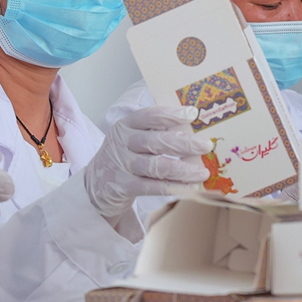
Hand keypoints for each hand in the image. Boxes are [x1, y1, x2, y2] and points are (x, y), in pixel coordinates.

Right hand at [84, 105, 210, 218]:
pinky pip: (153, 187)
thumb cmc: (123, 157)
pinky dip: (174, 187)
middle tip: (206, 145)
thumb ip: (154, 131)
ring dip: (183, 169)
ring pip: (157, 166)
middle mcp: (123, 143)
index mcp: (126, 125)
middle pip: (156, 141)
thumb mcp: (131, 138)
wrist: (95, 185)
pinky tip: (190, 186)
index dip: (172, 114)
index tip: (193, 114)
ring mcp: (123, 166)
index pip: (150, 116)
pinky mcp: (124, 187)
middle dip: (185, 143)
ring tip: (203, 172)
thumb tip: (193, 128)